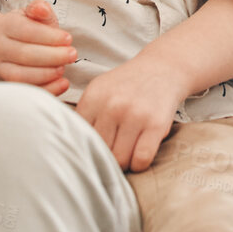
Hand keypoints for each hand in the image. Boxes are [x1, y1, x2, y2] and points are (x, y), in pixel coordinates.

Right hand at [0, 0, 75, 96]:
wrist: (7, 45)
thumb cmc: (29, 29)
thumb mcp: (34, 14)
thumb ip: (40, 8)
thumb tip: (42, 9)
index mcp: (6, 25)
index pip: (26, 31)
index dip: (49, 36)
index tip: (69, 39)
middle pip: (24, 54)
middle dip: (52, 56)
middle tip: (72, 54)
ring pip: (20, 75)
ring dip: (46, 74)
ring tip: (63, 68)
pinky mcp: (7, 84)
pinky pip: (24, 91)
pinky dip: (46, 89)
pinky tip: (62, 84)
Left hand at [74, 55, 189, 171]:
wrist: (163, 67)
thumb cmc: (128, 84)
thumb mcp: (100, 90)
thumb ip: (84, 116)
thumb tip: (69, 150)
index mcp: (93, 97)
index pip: (78, 139)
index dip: (85, 150)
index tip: (91, 152)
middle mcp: (112, 106)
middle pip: (98, 152)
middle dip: (105, 158)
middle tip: (112, 154)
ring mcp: (135, 114)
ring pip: (120, 160)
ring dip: (123, 163)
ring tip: (126, 154)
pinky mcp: (156, 124)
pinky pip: (141, 159)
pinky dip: (139, 165)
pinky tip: (139, 155)